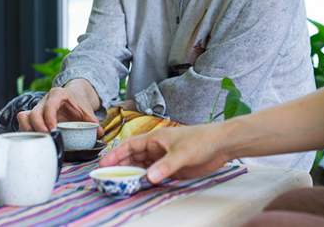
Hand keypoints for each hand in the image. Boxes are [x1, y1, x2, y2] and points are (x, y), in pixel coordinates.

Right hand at [17, 83, 100, 133]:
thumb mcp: (87, 111)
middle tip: (46, 139)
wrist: (74, 96)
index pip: (50, 105)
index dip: (49, 119)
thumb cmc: (79, 103)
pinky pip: (23, 122)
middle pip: (34, 113)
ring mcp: (37, 107)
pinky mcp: (32, 115)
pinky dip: (26, 132)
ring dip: (29, 130)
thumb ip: (93, 121)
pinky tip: (34, 141)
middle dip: (38, 127)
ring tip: (38, 142)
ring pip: (24, 116)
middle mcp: (44, 100)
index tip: (53, 131)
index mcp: (58, 95)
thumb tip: (99, 132)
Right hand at [99, 122, 227, 183]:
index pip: (130, 145)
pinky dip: (145, 179)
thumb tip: (149, 177)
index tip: (103, 163)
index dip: (115, 154)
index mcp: (155, 138)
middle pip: (133, 157)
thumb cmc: (201, 140)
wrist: (220, 145)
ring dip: (131, 173)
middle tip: (107, 176)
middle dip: (119, 165)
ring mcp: (163, 158)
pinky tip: (139, 186)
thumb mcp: (181, 153)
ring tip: (119, 183)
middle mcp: (157, 148)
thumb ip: (165, 166)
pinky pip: (153, 174)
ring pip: (142, 166)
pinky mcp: (172, 168)